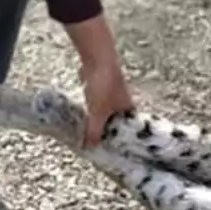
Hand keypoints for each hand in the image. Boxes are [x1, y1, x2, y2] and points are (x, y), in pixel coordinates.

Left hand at [64, 14, 135, 145]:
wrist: (97, 57)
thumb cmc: (103, 84)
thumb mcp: (98, 113)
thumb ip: (94, 131)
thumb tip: (89, 148)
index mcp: (128, 109)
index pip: (126, 131)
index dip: (118, 141)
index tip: (107, 152)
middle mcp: (123, 102)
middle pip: (115, 123)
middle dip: (105, 133)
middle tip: (93, 146)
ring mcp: (112, 94)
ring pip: (105, 113)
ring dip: (97, 122)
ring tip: (86, 135)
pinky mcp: (100, 88)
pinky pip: (96, 105)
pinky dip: (91, 111)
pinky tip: (82, 118)